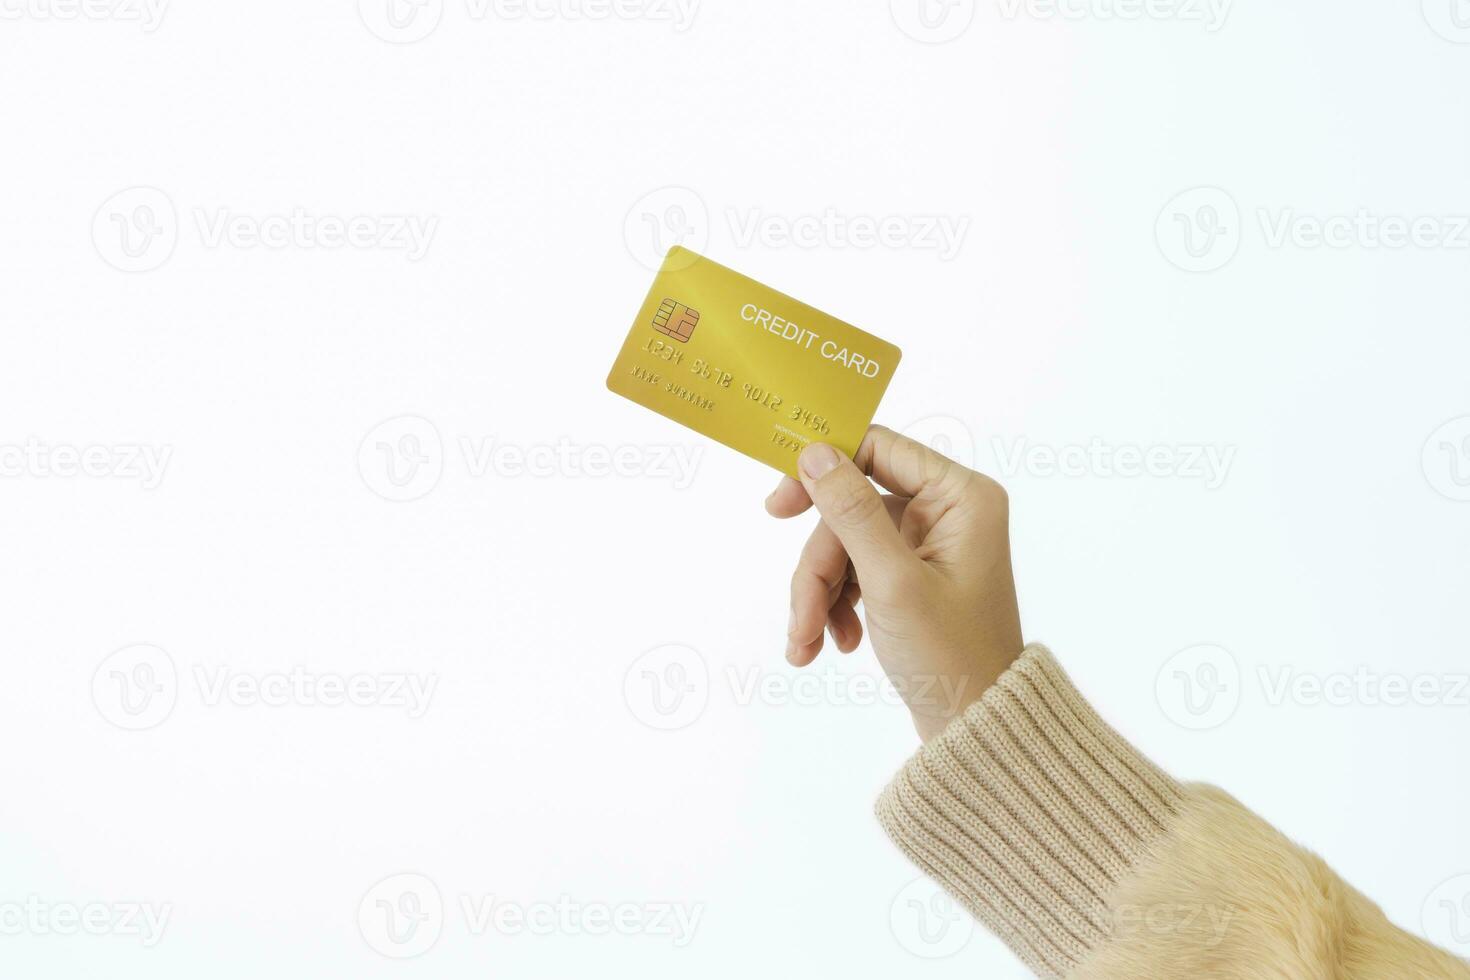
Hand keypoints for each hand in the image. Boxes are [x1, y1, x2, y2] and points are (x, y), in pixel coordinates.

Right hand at [766, 425, 1022, 741]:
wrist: (976, 728)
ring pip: (845, 543)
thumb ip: (851, 512)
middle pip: (851, 507)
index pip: (877, 449)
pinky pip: (855, 570)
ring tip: (808, 644)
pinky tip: (834, 644)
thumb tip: (815, 451)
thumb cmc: (951, 656)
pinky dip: (835, 605)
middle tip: (798, 613)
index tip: (778, 505)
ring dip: (819, 594)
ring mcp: (928, 543)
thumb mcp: (892, 582)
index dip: (823, 470)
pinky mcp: (911, 574)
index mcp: (961, 497)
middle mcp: (948, 510)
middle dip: (819, 565)